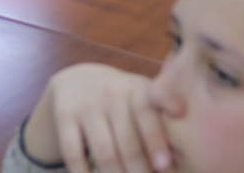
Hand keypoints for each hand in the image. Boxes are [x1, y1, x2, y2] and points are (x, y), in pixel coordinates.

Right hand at [23, 63, 171, 172]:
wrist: (77, 79)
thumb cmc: (122, 99)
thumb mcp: (142, 98)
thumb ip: (160, 122)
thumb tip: (177, 156)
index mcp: (137, 89)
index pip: (148, 109)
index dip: (156, 138)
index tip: (165, 164)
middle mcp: (112, 93)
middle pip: (128, 143)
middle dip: (140, 172)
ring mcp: (87, 104)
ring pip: (104, 152)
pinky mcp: (65, 116)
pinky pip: (73, 153)